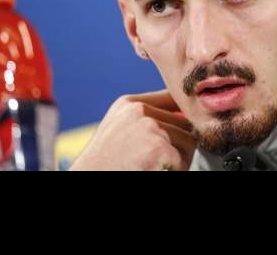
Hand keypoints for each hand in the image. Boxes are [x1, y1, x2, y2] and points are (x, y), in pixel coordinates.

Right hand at [69, 90, 195, 170]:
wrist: (88, 178)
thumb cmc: (105, 163)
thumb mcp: (120, 130)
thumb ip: (145, 119)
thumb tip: (183, 116)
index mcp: (129, 104)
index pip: (171, 97)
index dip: (181, 115)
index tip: (183, 129)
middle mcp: (139, 110)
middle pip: (183, 122)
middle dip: (180, 143)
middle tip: (163, 160)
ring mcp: (148, 126)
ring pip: (188, 140)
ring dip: (179, 159)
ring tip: (159, 167)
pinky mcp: (157, 147)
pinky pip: (182, 160)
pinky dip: (175, 171)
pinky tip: (156, 172)